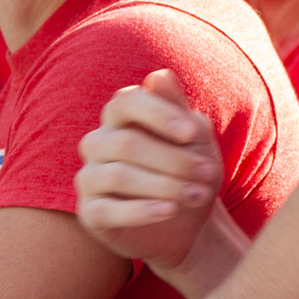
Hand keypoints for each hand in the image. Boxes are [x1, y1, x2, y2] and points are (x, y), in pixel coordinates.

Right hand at [76, 70, 225, 278]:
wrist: (190, 222)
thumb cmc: (189, 170)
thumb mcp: (193, 139)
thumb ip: (177, 108)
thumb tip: (160, 76)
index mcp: (120, 117)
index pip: (126, 102)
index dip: (158, 114)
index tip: (192, 134)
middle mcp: (98, 143)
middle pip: (126, 143)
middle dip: (174, 159)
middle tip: (208, 173)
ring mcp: (90, 177)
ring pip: (118, 175)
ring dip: (165, 185)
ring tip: (198, 194)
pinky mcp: (90, 213)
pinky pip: (107, 210)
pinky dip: (142, 210)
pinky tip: (170, 211)